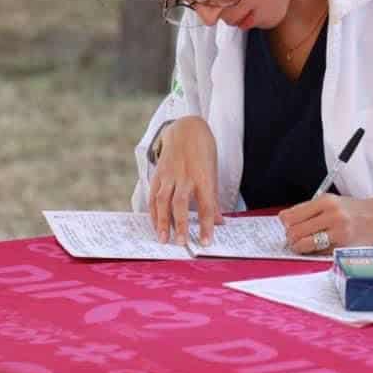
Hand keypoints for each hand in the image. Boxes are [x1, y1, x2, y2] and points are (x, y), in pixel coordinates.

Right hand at [148, 116, 221, 246]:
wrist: (186, 129)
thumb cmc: (203, 153)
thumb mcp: (213, 173)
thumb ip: (213, 199)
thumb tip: (219, 222)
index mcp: (203, 177)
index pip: (206, 205)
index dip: (206, 225)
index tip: (205, 242)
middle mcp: (185, 176)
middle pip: (180, 204)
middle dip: (180, 224)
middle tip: (181, 243)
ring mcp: (169, 175)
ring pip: (163, 200)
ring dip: (162, 221)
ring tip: (163, 239)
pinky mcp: (158, 174)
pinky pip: (153, 196)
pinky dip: (153, 212)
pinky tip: (155, 225)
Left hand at [279, 194, 372, 253]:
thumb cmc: (356, 211)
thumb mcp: (332, 202)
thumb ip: (310, 209)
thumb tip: (286, 220)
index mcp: (325, 201)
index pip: (291, 215)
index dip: (285, 223)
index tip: (287, 225)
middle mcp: (331, 215)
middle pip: (295, 231)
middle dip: (290, 237)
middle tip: (293, 238)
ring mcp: (338, 232)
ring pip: (304, 244)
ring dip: (298, 246)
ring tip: (302, 245)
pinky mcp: (343, 247)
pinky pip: (319, 252)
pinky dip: (314, 252)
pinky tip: (318, 247)